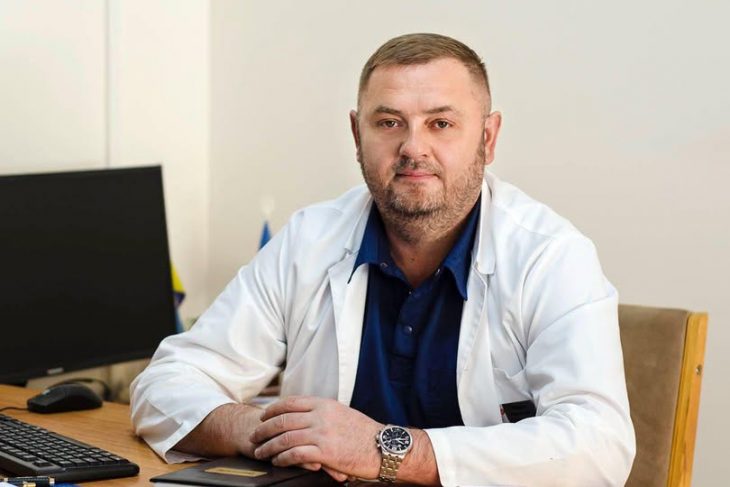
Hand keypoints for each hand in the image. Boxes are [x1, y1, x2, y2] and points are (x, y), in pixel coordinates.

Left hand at [249, 396, 382, 480]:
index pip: (291, 403)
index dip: (273, 410)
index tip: (263, 416)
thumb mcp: (342, 414)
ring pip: (285, 438)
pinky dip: (282, 458)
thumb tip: (305, 418)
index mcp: (324, 404)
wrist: (384, 447)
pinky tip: (278, 461)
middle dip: (264, 429)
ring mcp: (322, 433)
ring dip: (268, 446)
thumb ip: (323, 413)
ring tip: (261, 452)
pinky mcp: (325, 452)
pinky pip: (295, 454)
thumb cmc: (365, 433)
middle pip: (283, 420)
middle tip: (255, 436)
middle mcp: (320, 416)